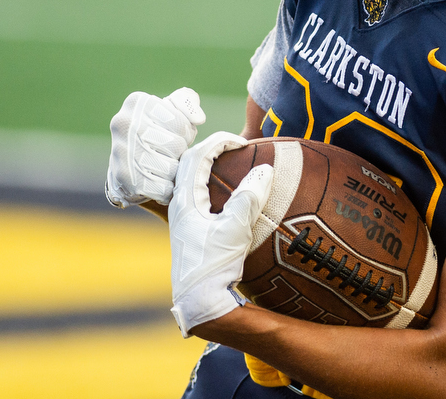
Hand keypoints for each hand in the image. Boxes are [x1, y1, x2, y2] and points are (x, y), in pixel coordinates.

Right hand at [105, 88, 205, 208]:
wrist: (126, 165)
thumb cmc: (157, 132)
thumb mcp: (171, 110)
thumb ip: (188, 104)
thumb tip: (198, 118)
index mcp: (137, 102)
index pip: (180, 123)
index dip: (185, 133)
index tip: (173, 134)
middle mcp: (124, 123)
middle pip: (176, 145)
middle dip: (180, 152)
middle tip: (170, 153)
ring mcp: (121, 151)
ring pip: (170, 168)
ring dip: (174, 171)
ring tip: (164, 166)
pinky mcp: (124, 178)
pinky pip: (162, 188)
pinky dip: (166, 189)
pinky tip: (158, 181)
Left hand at [169, 131, 272, 336]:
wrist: (199, 302)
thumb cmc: (213, 266)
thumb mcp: (234, 231)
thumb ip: (248, 199)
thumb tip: (265, 170)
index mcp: (185, 202)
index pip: (196, 157)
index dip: (219, 142)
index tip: (242, 142)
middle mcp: (180, 207)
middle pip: (189, 163)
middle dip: (211, 149)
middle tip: (236, 148)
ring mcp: (184, 219)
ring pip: (191, 179)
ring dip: (210, 166)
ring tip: (234, 164)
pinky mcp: (192, 230)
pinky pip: (199, 194)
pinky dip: (214, 184)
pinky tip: (231, 194)